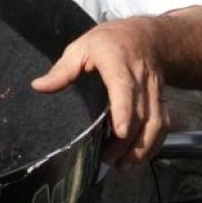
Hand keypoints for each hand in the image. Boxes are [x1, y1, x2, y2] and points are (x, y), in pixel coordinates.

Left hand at [31, 17, 168, 172]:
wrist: (148, 36)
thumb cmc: (109, 41)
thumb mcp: (81, 47)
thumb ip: (62, 69)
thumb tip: (38, 86)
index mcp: (118, 62)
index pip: (124, 87)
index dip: (124, 110)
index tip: (119, 132)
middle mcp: (141, 78)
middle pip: (141, 112)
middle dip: (128, 141)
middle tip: (109, 160)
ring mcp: (154, 91)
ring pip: (156, 122)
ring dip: (142, 147)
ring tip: (123, 166)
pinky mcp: (161, 101)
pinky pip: (163, 125)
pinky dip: (153, 144)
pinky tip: (137, 157)